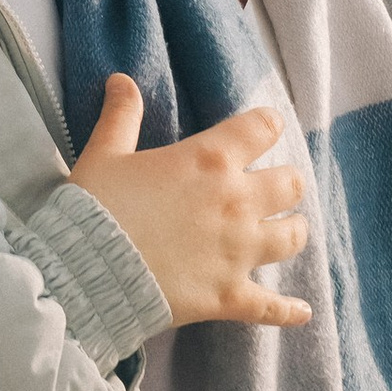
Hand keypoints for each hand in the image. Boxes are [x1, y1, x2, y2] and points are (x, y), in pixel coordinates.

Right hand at [69, 76, 311, 328]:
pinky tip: (302, 311)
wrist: (89, 271)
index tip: (265, 129)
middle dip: (285, 183)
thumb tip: (120, 79)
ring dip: (291, 233)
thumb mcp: (105, 152)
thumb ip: (121, 115)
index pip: (261, 128)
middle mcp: (236, 202)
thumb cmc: (98, 208)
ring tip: (284, 233)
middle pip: (290, 184)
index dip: (266, 125)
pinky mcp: (230, 295)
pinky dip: (289, 311)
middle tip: (272, 187)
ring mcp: (238, 251)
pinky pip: (272, 306)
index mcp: (209, 160)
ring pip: (292, 238)